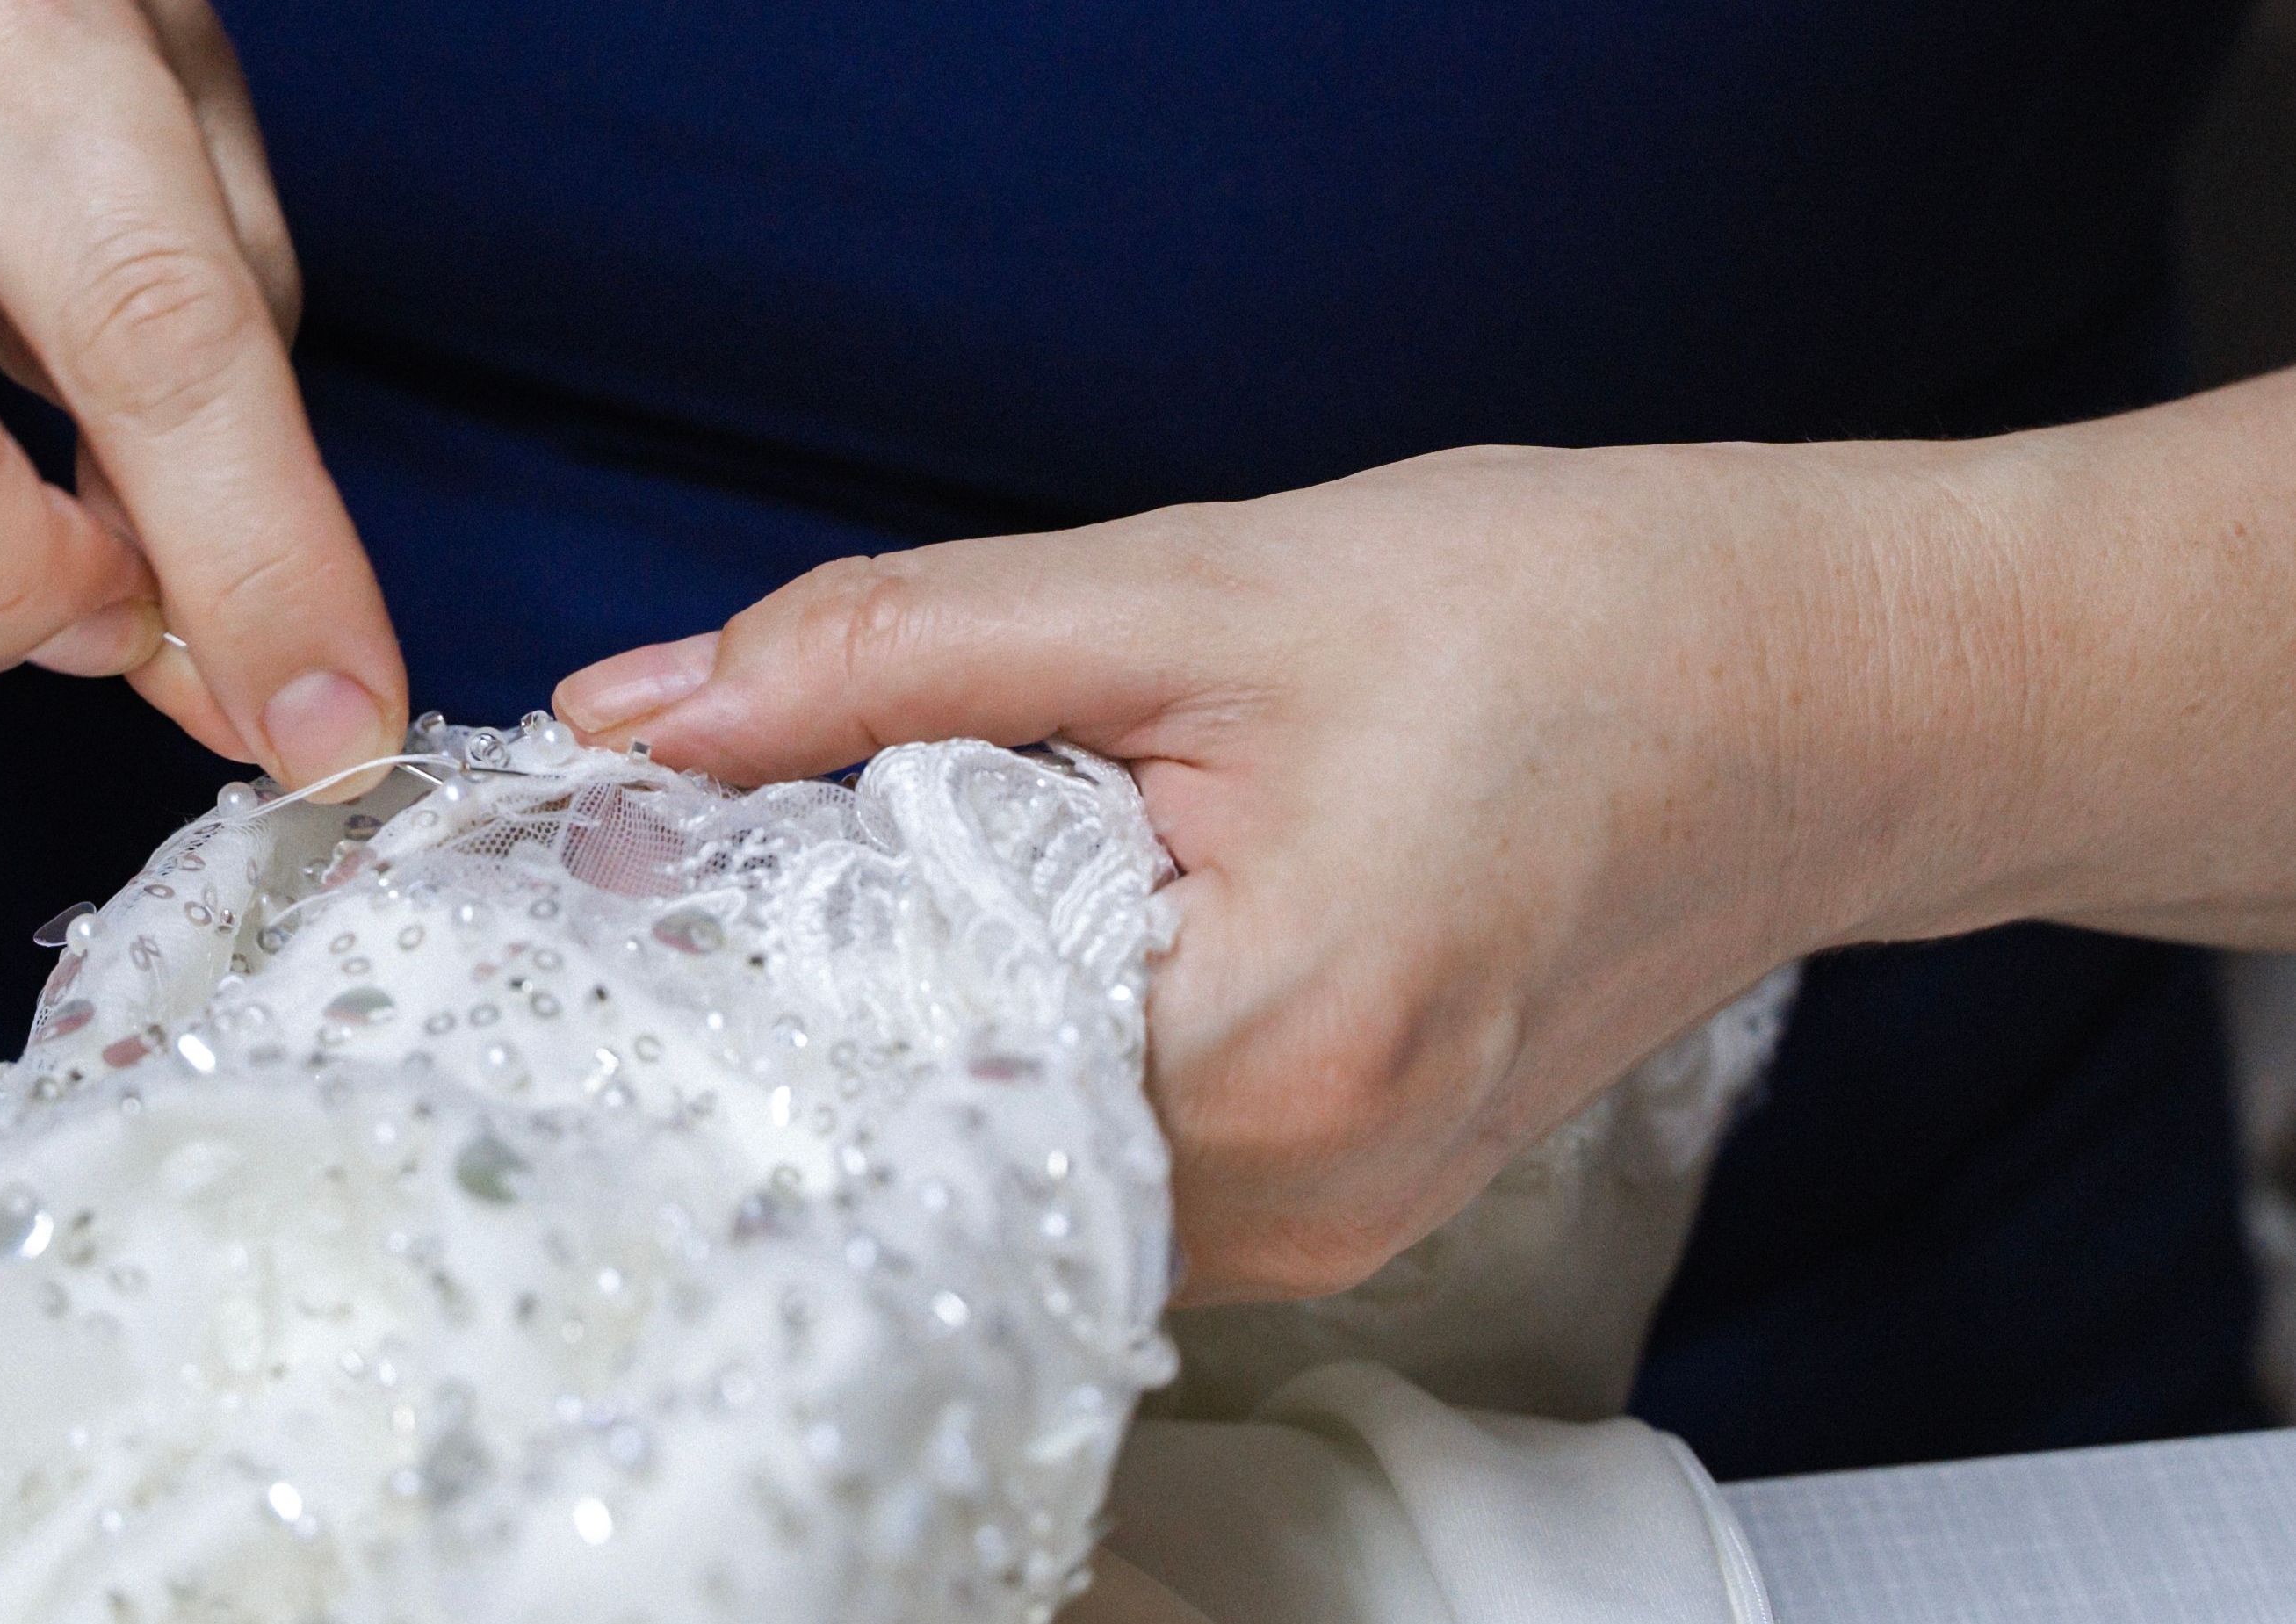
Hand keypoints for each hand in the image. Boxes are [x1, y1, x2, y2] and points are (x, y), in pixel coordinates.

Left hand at [557, 440, 2055, 1301]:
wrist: (1818, 688)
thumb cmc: (1564, 621)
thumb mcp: (1195, 592)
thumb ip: (891, 655)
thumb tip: (638, 713)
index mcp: (1260, 1059)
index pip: (891, 1063)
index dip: (757, 947)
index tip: (677, 845)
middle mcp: (1295, 1200)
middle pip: (948, 1120)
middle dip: (847, 969)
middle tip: (798, 817)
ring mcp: (1328, 1226)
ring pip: (1025, 1141)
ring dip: (956, 998)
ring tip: (974, 842)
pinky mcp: (1346, 1198)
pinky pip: (1123, 1143)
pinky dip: (1058, 1028)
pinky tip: (1081, 906)